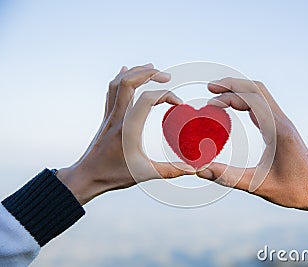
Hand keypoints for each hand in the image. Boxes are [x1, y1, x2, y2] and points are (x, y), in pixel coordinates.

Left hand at [56, 64, 193, 204]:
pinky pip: (111, 91)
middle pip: (128, 82)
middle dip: (149, 74)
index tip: (178, 104)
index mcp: (128, 128)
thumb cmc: (113, 175)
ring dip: (135, 73)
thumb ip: (170, 170)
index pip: (147, 99)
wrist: (86, 176)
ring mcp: (110, 116)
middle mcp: (117, 117)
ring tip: (151, 69)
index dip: (166, 95)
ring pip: (118, 83)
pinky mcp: (107, 118)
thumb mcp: (145, 173)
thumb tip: (193, 169)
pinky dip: (121, 78)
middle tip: (166, 76)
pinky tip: (126, 72)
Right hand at [197, 78, 307, 222]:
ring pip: (259, 93)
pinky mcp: (280, 126)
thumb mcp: (259, 185)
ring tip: (217, 94)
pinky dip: (244, 99)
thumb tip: (200, 169)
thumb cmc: (294, 189)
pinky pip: (261, 103)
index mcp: (277, 130)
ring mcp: (281, 121)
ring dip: (239, 89)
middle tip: (210, 89)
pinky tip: (233, 106)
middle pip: (256, 89)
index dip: (229, 97)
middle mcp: (281, 121)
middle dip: (232, 85)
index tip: (210, 104)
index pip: (252, 100)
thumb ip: (228, 177)